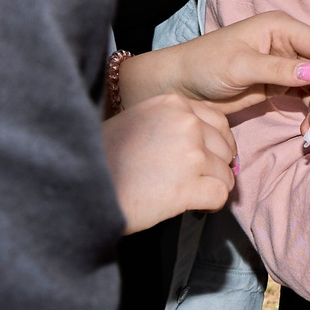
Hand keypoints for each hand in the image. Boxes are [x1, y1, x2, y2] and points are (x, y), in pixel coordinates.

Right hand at [102, 94, 235, 232]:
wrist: (84, 187)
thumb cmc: (105, 158)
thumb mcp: (138, 121)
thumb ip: (172, 124)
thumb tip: (207, 144)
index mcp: (173, 104)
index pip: (218, 123)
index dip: (213, 145)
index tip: (200, 160)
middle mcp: (186, 123)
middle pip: (225, 148)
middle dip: (214, 167)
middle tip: (192, 180)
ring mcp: (190, 154)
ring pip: (226, 174)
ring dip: (210, 187)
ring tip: (186, 194)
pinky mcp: (189, 186)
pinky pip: (220, 196)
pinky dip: (210, 205)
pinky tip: (192, 206)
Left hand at [136, 11, 309, 141]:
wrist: (180, 86)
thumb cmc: (205, 65)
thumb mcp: (240, 66)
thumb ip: (279, 69)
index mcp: (280, 27)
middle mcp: (288, 44)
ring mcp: (285, 65)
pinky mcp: (279, 85)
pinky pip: (305, 98)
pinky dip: (309, 114)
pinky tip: (306, 130)